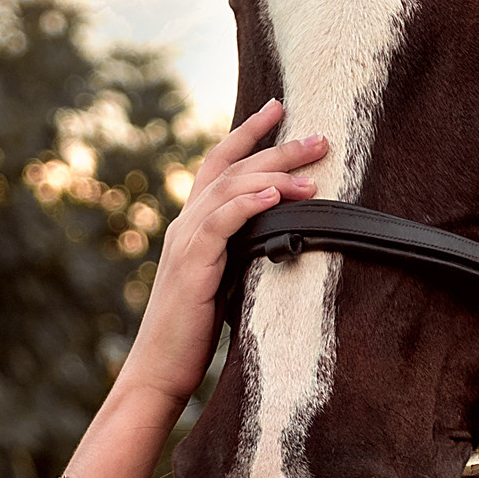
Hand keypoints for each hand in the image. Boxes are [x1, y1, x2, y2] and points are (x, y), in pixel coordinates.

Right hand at [121, 99, 326, 408]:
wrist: (159, 370)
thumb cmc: (194, 334)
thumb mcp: (225, 284)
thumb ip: (244, 255)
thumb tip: (286, 242)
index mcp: (193, 225)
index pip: (218, 164)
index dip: (247, 133)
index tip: (278, 108)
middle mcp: (185, 224)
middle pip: (230, 168)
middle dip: (275, 147)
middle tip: (318, 136)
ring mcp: (185, 242)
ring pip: (228, 189)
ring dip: (274, 174)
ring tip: (312, 170)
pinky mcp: (191, 265)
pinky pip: (220, 223)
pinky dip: (248, 204)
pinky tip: (276, 196)